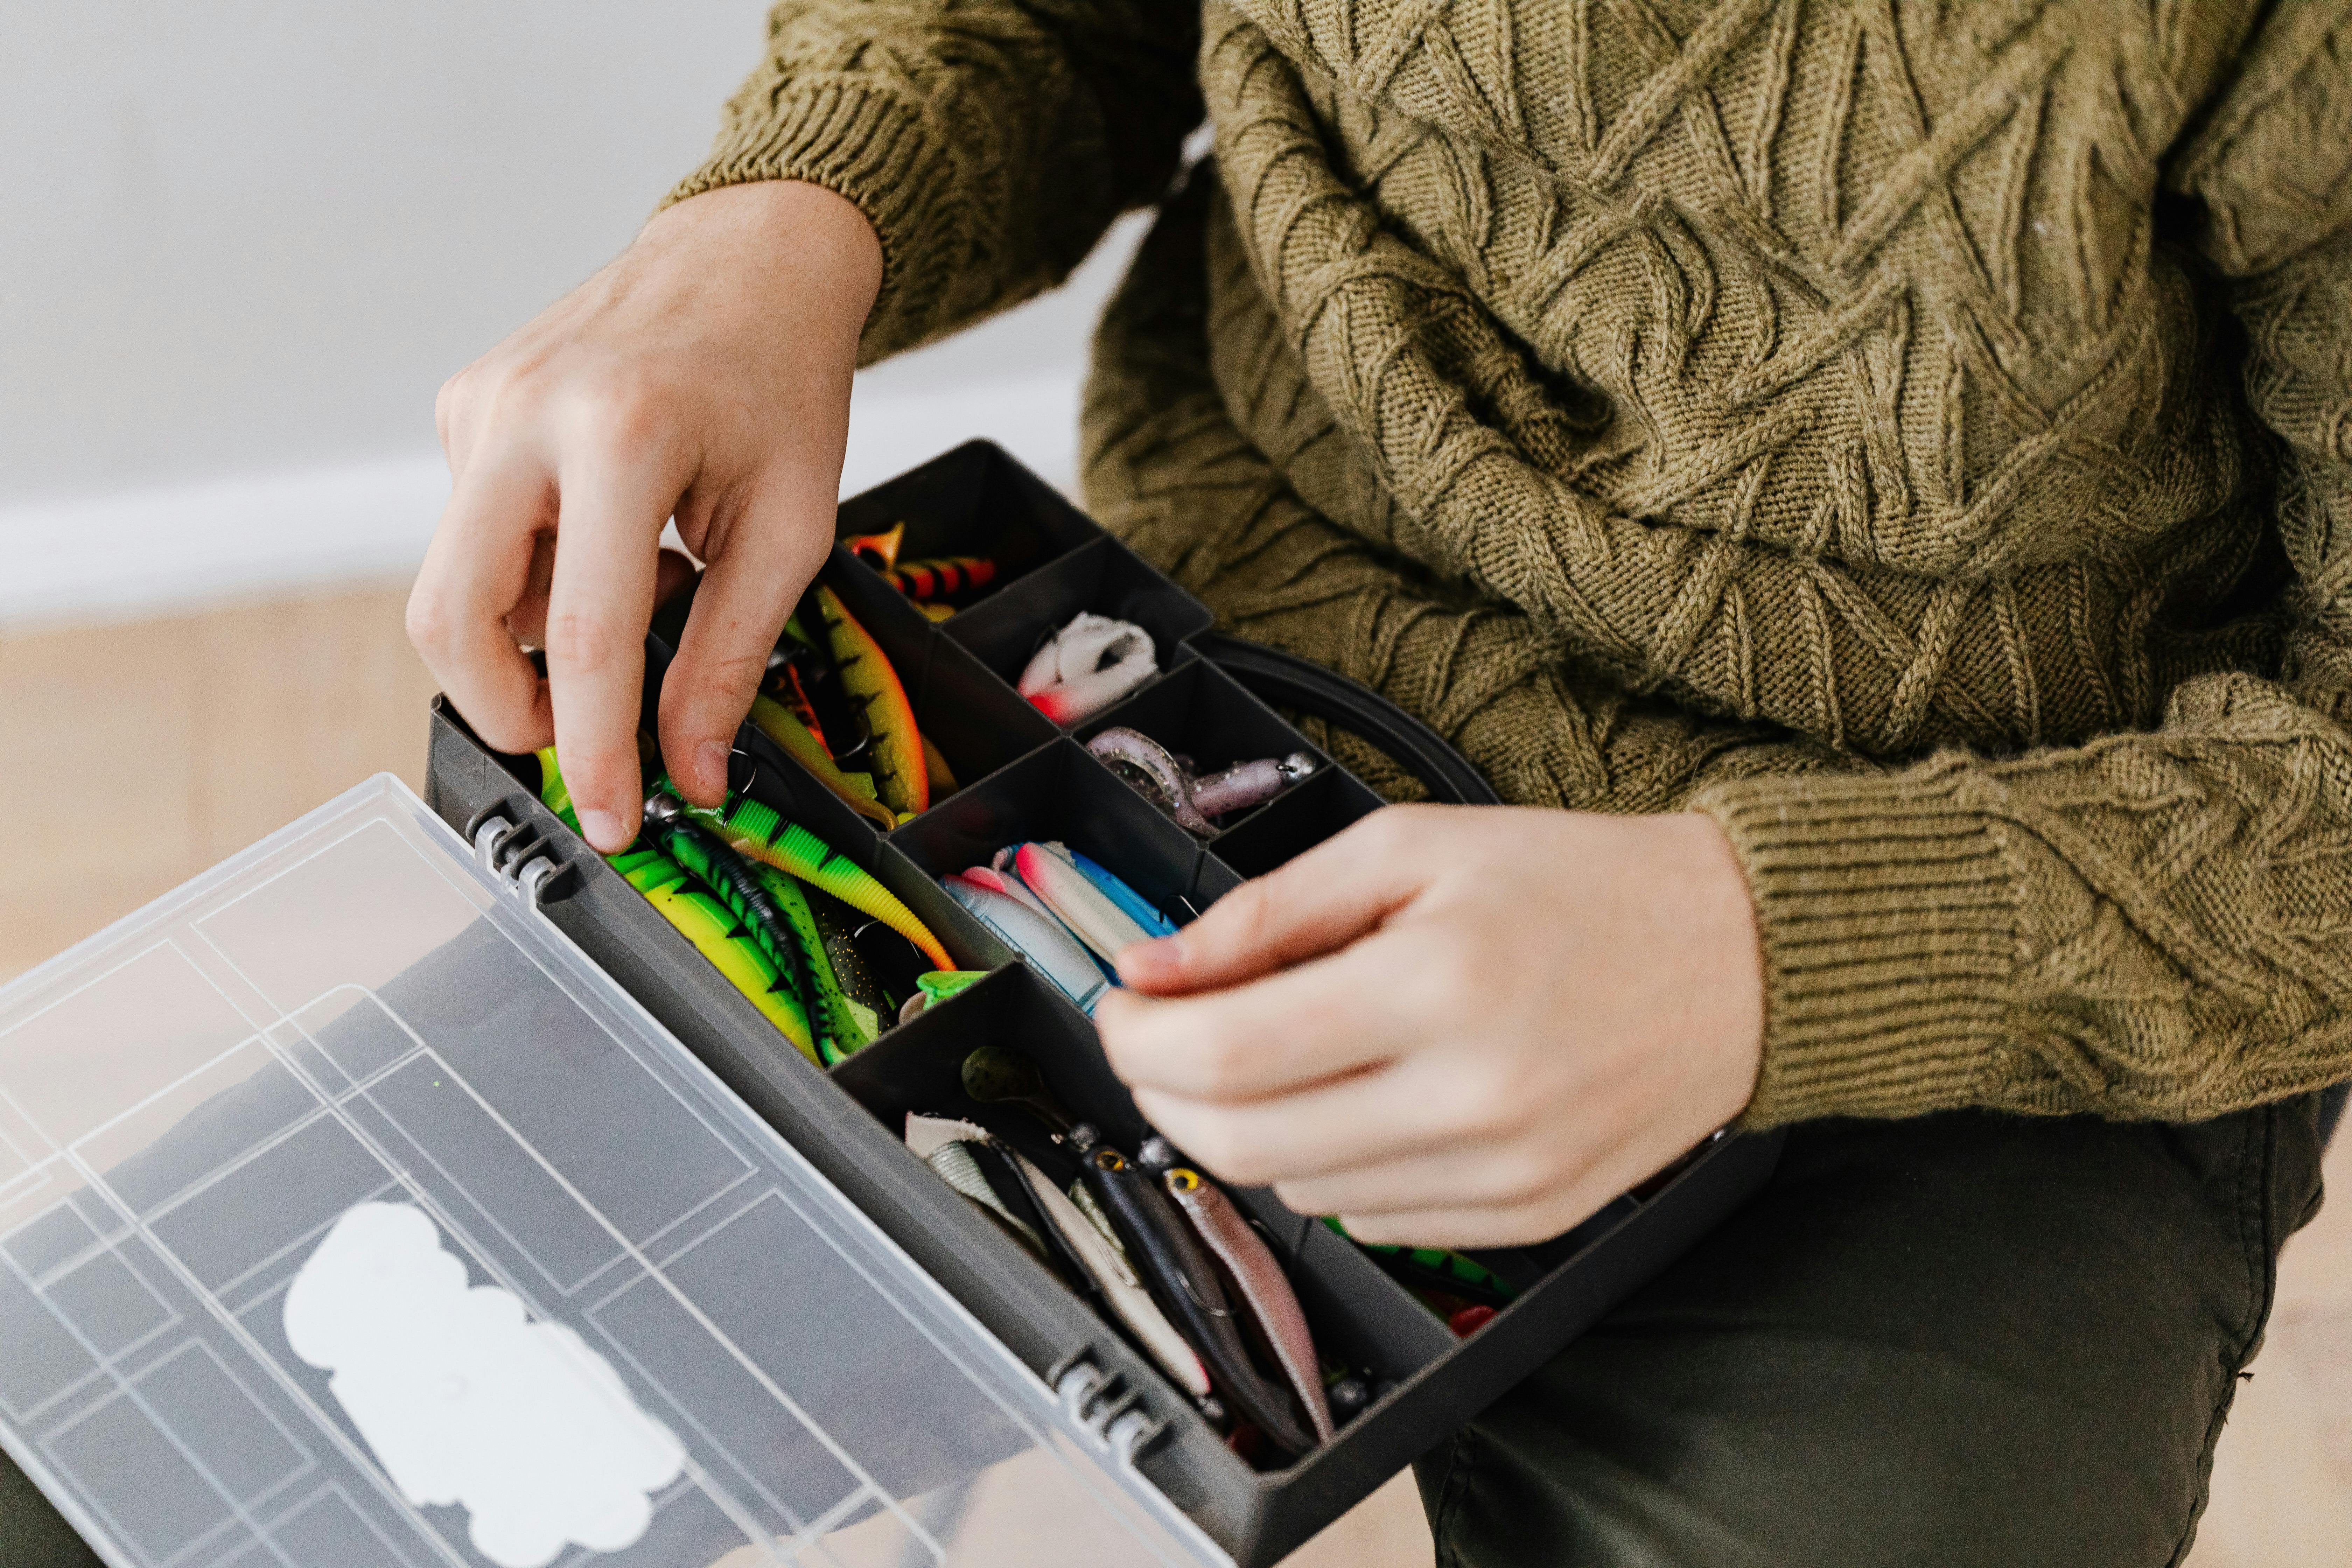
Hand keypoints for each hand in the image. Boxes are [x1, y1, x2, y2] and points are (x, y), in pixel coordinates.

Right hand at [406, 180, 881, 850]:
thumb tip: (693, 772)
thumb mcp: (791, 526)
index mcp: (622, 435)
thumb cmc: (782, 380)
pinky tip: (613, 532)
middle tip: (586, 736)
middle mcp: (524, 413)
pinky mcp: (465, 405)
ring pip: (458, 585)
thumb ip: (731, 655)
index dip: (592, 751)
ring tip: (643, 584)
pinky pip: (476, 533)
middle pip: (455, 619)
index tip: (612, 822)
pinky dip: (540, 570)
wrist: (751, 258)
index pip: (584, 637)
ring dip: (539, 630)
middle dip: (511, 709)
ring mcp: (480, 405)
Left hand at [1095, 805, 1763, 1247]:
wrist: (1736, 958)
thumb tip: (1157, 967)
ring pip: (1297, 1187)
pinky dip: (1331, 1165)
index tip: (1122, 1008)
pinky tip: (1358, 1098)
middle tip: (1163, 1039)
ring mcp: (1503, 1173)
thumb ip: (1270, 914)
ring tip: (1278, 1053)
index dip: (1136, 1040)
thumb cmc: (1579, 887)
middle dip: (1165, 1093)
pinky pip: (1371, 1219)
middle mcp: (1472, 1097)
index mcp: (1437, 987)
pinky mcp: (1526, 1217)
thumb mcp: (1410, 849)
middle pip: (1241, 1142)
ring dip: (1248, 1128)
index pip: (1222, 1058)